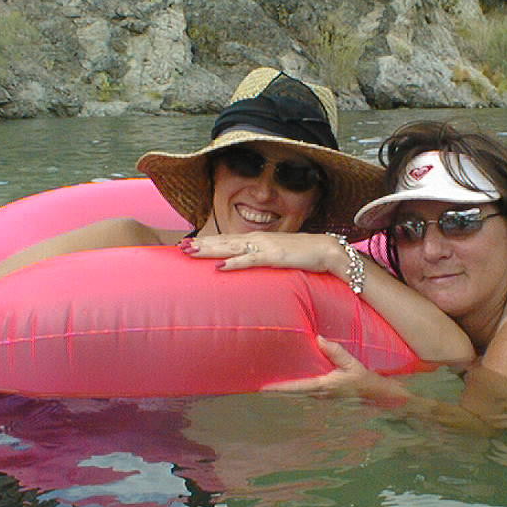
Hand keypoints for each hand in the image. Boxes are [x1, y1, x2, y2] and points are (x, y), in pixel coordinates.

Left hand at [180, 232, 345, 276]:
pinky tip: (220, 266)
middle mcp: (257, 239)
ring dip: (209, 249)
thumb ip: (263, 260)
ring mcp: (264, 246)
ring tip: (190, 251)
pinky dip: (234, 263)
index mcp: (257, 240)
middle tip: (180, 247)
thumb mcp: (278, 257)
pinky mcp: (274, 256)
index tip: (189, 244)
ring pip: (230, 248)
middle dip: (201, 244)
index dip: (208, 242)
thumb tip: (250, 267)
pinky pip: (250, 260)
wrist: (326, 250)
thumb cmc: (303, 254)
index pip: (227, 240)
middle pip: (223, 241)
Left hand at [264, 336, 408, 402]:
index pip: (296, 388)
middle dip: (277, 391)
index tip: (262, 388)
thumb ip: (335, 352)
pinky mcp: (326, 397)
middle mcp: (320, 395)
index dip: (279, 388)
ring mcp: (322, 398)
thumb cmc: (365, 380)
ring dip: (285, 391)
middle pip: (293, 394)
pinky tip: (290, 384)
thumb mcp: (352, 364)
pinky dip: (296, 390)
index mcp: (324, 387)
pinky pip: (306, 393)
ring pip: (299, 394)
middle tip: (258, 386)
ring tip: (270, 384)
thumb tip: (318, 339)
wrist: (378, 396)